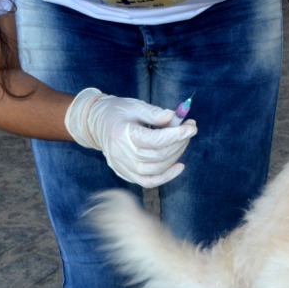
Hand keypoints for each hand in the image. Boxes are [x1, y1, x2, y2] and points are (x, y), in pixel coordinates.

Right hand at [64, 88, 196, 187]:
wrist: (97, 124)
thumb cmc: (118, 111)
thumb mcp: (135, 105)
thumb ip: (154, 113)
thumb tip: (174, 117)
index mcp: (122, 134)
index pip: (154, 140)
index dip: (176, 135)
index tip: (192, 127)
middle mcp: (121, 154)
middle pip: (157, 155)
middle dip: (179, 143)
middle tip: (190, 129)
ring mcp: (122, 167)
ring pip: (155, 169)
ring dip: (175, 156)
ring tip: (184, 141)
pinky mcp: (125, 174)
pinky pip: (147, 181)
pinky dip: (165, 177)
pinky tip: (179, 166)